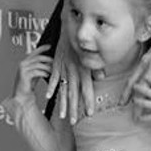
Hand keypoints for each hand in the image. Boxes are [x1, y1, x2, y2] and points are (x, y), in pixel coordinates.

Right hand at [13, 44, 52, 101]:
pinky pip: (36, 71)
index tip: (49, 46)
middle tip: (55, 61)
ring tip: (52, 70)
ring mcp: (23, 69)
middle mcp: (23, 63)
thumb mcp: (36, 73)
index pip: (34, 52)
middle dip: (47, 59)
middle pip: (37, 57)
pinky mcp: (24, 75)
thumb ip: (40, 67)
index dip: (42, 48)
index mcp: (25, 62)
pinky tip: (47, 75)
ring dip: (46, 67)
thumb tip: (49, 61)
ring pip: (37, 64)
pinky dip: (43, 72)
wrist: (22, 96)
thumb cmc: (28, 85)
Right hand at [45, 8, 99, 123]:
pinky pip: (53, 78)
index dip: (88, 101)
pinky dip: (51, 88)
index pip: (87, 88)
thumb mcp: (91, 54)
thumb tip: (102, 77)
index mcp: (84, 69)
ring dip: (62, 102)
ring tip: (62, 115)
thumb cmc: (82, 44)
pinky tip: (48, 98)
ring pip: (63, 88)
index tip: (89, 113)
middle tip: (73, 121)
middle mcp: (74, 70)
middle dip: (74, 108)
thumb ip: (96, 67)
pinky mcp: (56, 64)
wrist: (69, 29)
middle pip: (74, 92)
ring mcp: (63, 68)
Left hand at [133, 75, 150, 123]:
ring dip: (138, 101)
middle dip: (139, 88)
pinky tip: (139, 117)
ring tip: (134, 99)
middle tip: (134, 86)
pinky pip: (150, 117)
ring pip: (146, 103)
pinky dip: (143, 117)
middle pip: (148, 91)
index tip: (143, 76)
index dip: (149, 78)